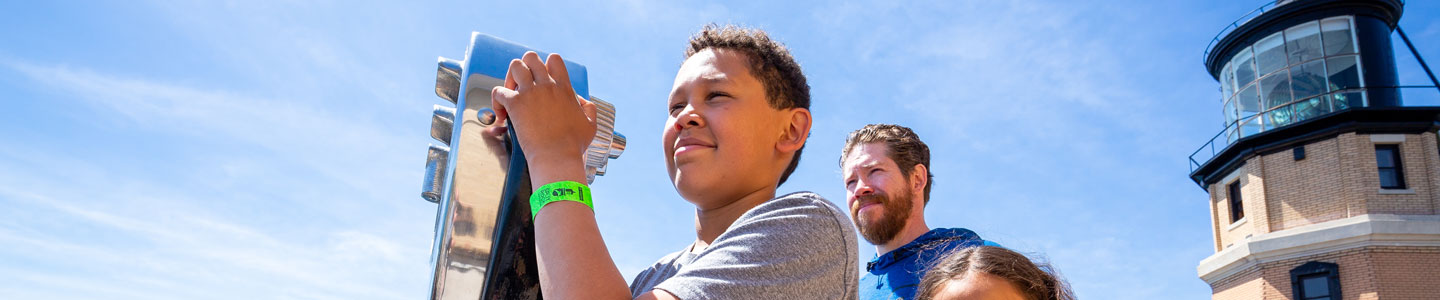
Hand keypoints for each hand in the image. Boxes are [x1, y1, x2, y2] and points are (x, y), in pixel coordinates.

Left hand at [490, 52, 598, 173]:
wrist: (557, 156)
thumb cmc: (573, 145)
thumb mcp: (590, 125)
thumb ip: (589, 108)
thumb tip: (583, 101)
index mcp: (564, 88)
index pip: (554, 60)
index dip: (545, 66)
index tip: (542, 80)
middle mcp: (547, 86)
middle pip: (531, 57)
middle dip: (525, 68)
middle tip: (522, 85)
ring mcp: (530, 92)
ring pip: (515, 66)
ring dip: (510, 77)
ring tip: (511, 93)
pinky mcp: (515, 104)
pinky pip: (498, 91)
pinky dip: (496, 100)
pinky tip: (502, 114)